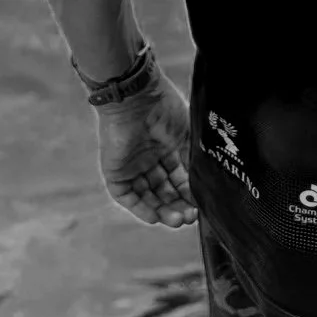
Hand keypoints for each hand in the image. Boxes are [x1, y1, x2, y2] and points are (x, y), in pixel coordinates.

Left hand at [95, 80, 198, 228]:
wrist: (136, 96)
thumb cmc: (164, 107)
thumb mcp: (186, 135)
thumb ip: (192, 158)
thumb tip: (201, 183)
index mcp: (167, 147)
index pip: (178, 178)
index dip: (188, 193)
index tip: (200, 205)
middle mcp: (149, 158)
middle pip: (163, 190)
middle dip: (177, 205)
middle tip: (190, 217)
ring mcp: (131, 165)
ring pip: (146, 195)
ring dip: (162, 210)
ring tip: (177, 220)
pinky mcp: (115, 170)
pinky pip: (125, 195)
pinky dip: (139, 207)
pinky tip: (155, 217)